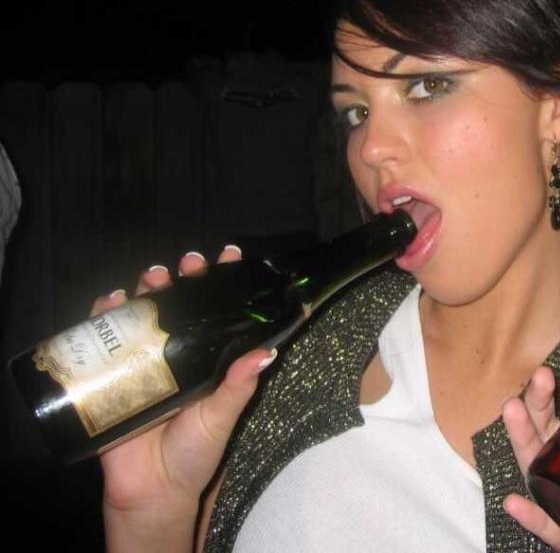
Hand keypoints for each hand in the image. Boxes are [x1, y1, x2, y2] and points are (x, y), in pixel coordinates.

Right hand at [96, 248, 275, 551]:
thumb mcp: (222, 416)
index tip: (231, 256)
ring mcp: (143, 359)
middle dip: (183, 277)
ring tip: (154, 277)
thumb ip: (239, 386)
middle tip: (188, 264)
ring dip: (147, 287)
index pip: (219, 310)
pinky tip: (111, 300)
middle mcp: (178, 352)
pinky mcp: (111, 374)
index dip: (223, 281)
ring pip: (144, 311)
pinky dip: (104, 314)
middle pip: (179, 303)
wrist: (151, 491)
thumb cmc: (194, 453)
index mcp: (208, 357)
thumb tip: (268, 352)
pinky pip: (103, 338)